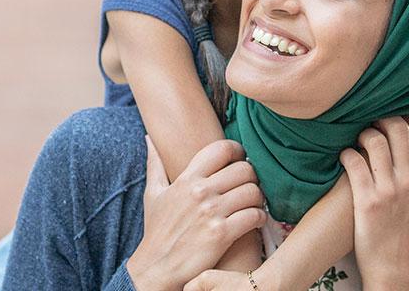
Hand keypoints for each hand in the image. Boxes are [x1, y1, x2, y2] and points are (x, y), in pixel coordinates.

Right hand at [126, 136, 266, 290]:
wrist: (155, 270)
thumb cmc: (157, 231)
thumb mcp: (152, 194)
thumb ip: (155, 164)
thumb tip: (149, 138)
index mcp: (187, 178)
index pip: (222, 149)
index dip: (237, 150)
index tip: (240, 158)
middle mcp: (200, 191)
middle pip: (244, 168)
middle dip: (251, 176)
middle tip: (249, 184)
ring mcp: (212, 213)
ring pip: (253, 191)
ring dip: (258, 197)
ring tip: (254, 202)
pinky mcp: (222, 234)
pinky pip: (254, 216)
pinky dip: (259, 217)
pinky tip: (255, 220)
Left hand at [340, 115, 408, 290]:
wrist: (394, 267)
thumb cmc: (402, 226)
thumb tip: (406, 135)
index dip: (407, 114)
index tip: (393, 115)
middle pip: (398, 126)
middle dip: (381, 117)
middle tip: (370, 123)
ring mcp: (389, 190)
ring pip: (374, 139)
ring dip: (361, 133)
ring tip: (356, 140)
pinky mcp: (367, 201)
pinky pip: (353, 160)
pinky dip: (345, 153)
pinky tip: (343, 157)